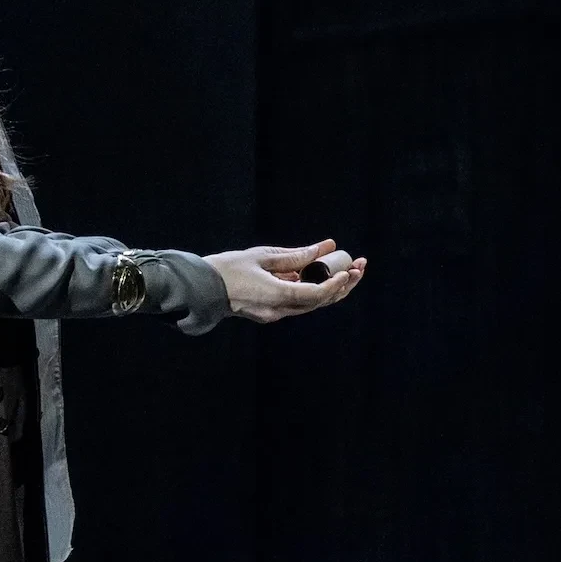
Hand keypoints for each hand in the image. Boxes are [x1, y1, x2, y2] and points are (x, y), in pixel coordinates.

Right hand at [208, 239, 365, 324]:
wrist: (201, 288)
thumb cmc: (228, 269)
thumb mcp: (263, 256)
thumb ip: (296, 255)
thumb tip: (325, 246)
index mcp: (277, 297)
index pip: (316, 294)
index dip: (336, 284)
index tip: (349, 270)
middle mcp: (279, 311)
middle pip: (320, 302)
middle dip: (343, 285)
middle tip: (359, 267)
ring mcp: (275, 314)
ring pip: (312, 304)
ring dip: (332, 288)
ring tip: (349, 270)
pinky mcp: (271, 313)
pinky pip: (299, 303)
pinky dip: (314, 290)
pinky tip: (322, 275)